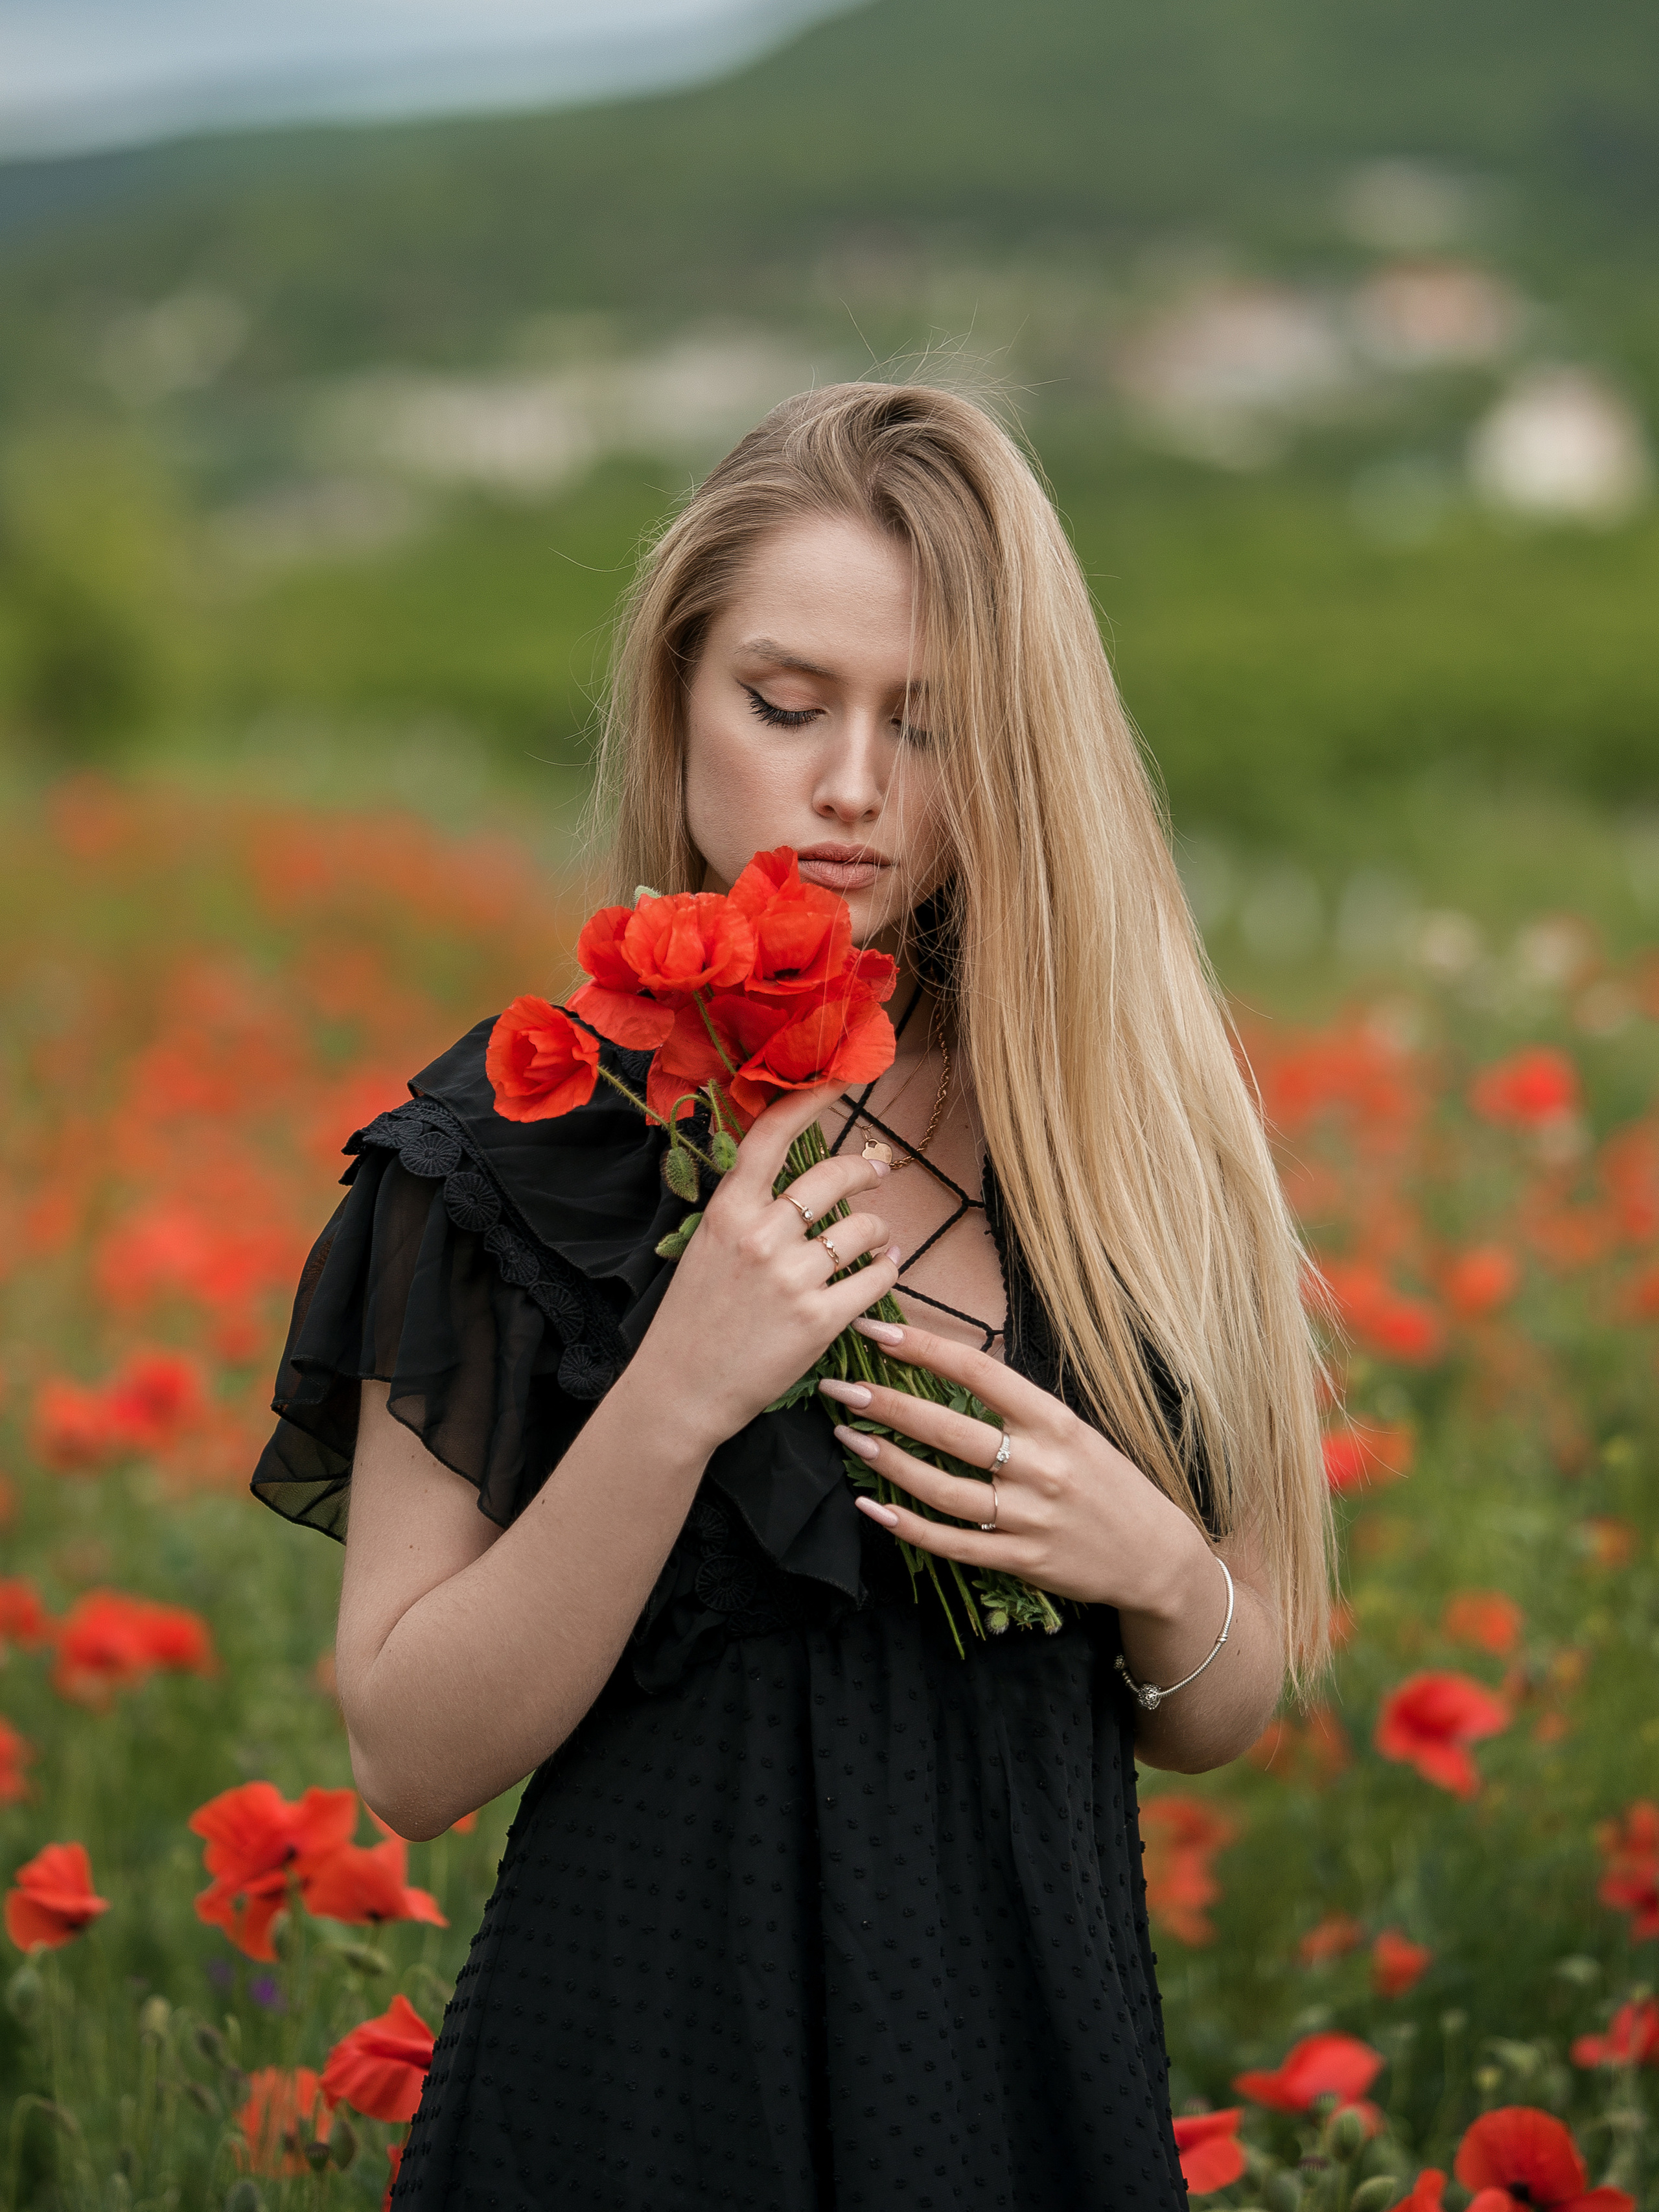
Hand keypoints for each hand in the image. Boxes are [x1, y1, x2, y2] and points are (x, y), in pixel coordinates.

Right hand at [641, 1087, 903, 1450]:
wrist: (681, 1389)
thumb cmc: (694, 1319)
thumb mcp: (707, 1247)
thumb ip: (747, 1209)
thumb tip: (797, 1177)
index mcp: (728, 1211)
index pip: (772, 1135)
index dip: (812, 1098)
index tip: (844, 1077)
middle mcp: (761, 1235)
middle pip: (833, 1176)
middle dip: (866, 1169)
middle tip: (878, 1170)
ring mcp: (791, 1278)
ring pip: (863, 1228)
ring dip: (878, 1229)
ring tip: (875, 1239)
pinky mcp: (819, 1320)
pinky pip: (876, 1278)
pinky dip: (887, 1268)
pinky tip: (883, 1267)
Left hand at [817, 1318, 1211, 1617]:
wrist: (1157, 1556)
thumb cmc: (1107, 1482)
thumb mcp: (1075, 1430)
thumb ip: (1020, 1407)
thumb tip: (954, 1367)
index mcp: (1055, 1422)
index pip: (980, 1372)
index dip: (924, 1348)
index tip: (878, 1331)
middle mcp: (1041, 1466)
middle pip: (949, 1429)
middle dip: (887, 1404)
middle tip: (840, 1387)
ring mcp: (1029, 1517)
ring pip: (942, 1488)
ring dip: (887, 1462)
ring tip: (846, 1437)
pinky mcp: (1021, 1560)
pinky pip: (952, 1543)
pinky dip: (908, 1526)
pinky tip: (872, 1508)